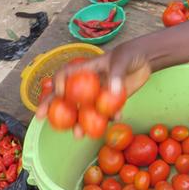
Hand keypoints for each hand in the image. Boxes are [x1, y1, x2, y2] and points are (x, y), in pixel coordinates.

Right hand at [36, 49, 151, 137]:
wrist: (146, 59)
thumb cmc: (130, 54)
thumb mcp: (122, 60)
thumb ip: (116, 75)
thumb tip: (111, 91)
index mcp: (87, 69)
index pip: (65, 75)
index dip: (57, 84)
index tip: (57, 95)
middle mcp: (90, 83)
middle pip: (68, 96)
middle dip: (54, 107)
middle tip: (42, 119)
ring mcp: (100, 93)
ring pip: (85, 110)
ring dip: (80, 123)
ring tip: (78, 135)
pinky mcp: (112, 100)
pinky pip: (107, 113)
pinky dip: (110, 118)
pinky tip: (116, 119)